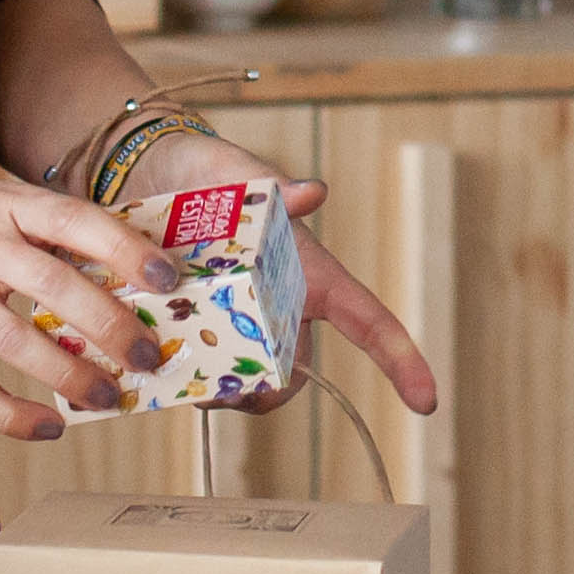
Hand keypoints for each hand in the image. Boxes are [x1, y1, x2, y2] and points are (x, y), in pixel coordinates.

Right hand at [0, 166, 181, 441]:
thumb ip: (43, 229)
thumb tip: (127, 263)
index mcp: (3, 206)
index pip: (75, 221)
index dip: (126, 249)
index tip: (168, 277)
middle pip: (57, 288)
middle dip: (113, 327)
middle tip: (150, 356)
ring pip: (22, 345)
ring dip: (75, 377)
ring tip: (111, 397)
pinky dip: (15, 416)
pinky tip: (51, 426)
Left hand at [117, 131, 444, 426]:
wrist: (147, 176)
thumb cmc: (209, 172)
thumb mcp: (237, 171)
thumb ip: (271, 185)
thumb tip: (313, 191)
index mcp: (308, 274)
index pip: (367, 320)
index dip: (401, 360)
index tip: (426, 402)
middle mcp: (280, 308)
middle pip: (295, 372)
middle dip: (265, 391)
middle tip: (219, 385)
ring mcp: (239, 327)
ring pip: (244, 386)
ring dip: (215, 388)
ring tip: (175, 363)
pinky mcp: (196, 336)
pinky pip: (198, 378)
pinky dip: (178, 379)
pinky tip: (149, 361)